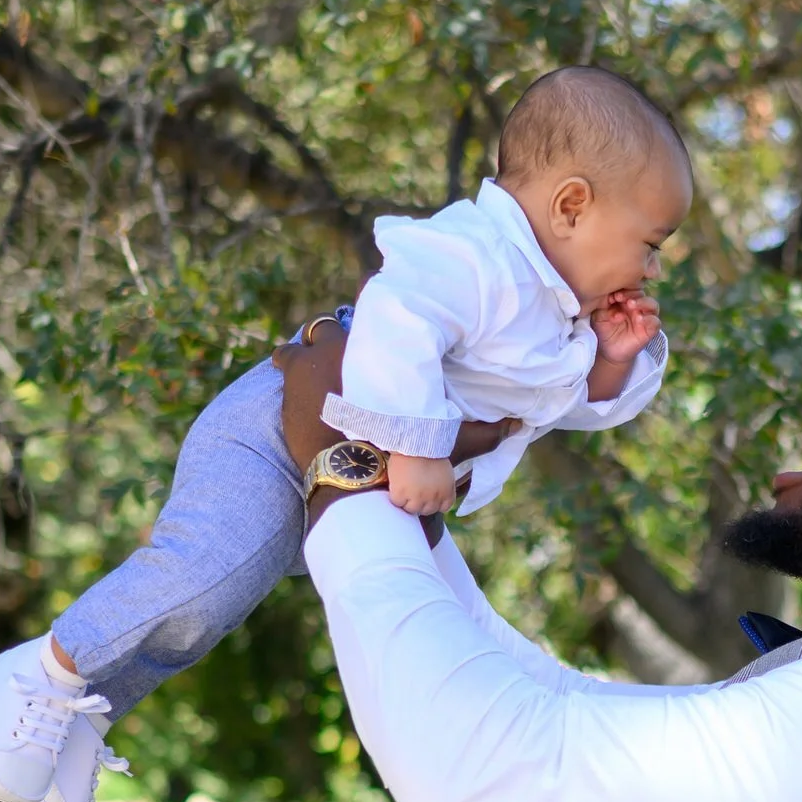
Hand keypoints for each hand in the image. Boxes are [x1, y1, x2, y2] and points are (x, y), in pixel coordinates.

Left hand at [274, 315, 522, 503]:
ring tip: (312, 366)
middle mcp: (347, 347)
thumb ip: (484, 432)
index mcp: (385, 351)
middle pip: (335, 326)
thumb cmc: (402, 459)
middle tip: (342, 355)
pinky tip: (291, 377)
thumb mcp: (448, 443)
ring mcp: (313, 365)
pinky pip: (283, 359)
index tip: (375, 342)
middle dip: (336, 339)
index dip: (374, 332)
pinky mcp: (289, 386)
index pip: (376, 321)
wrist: (357, 481)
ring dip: (308, 352)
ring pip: (304, 340)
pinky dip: (288, 367)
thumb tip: (519, 424)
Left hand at [593, 289, 661, 364]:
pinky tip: (639, 320)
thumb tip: (608, 293)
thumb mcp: (599, 314)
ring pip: (652, 304)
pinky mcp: (650, 330)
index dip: (622, 286)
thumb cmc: (603, 329)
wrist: (608, 350)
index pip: (629, 286)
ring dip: (642, 302)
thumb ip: (603, 303)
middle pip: (641, 292)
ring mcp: (645, 316)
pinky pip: (655, 322)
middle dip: (630, 293)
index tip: (611, 294)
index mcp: (626, 297)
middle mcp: (637, 305)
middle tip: (618, 297)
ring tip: (630, 305)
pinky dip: (649, 320)